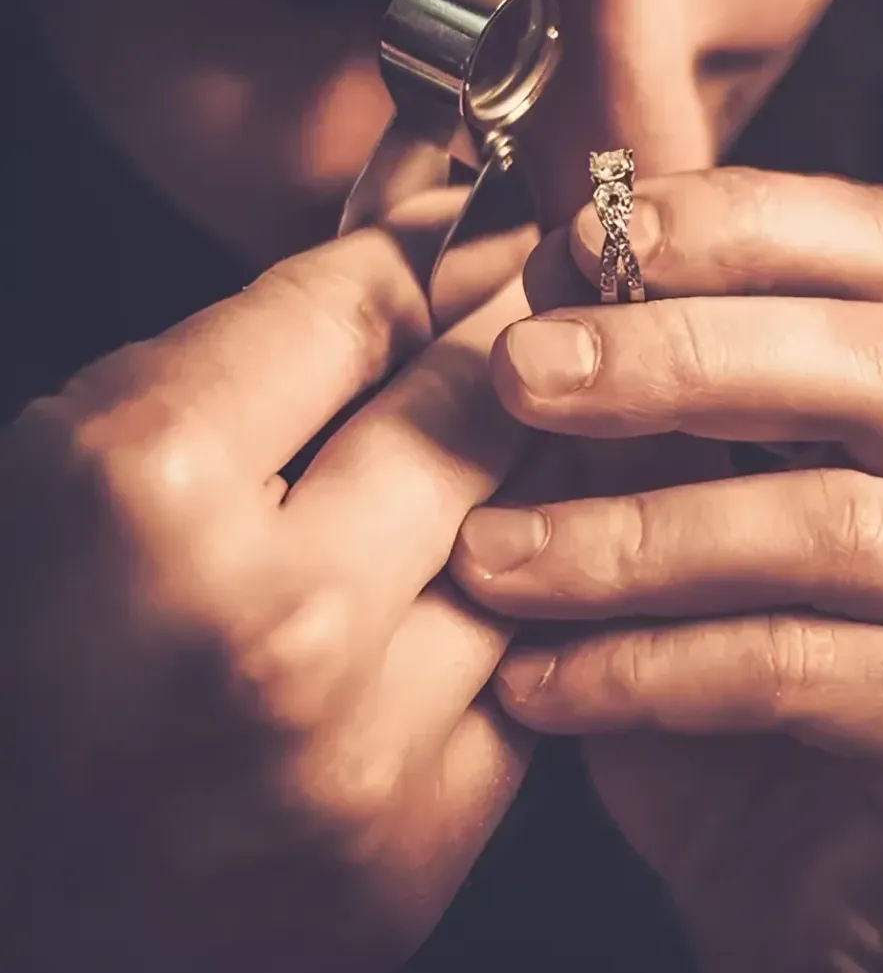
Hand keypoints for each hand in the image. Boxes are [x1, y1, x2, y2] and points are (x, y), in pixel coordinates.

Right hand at [0, 211, 536, 972]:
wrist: (26, 914)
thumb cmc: (22, 678)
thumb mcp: (63, 477)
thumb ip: (224, 368)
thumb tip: (400, 272)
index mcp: (143, 496)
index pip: (349, 308)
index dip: (416, 256)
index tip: (464, 236)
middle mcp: (273, 614)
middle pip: (468, 403)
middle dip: (511, 334)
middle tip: (552, 293)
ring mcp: (366, 732)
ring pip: (535, 523)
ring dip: (551, 455)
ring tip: (569, 409)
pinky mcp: (430, 827)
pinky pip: (536, 652)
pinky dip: (546, 588)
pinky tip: (552, 546)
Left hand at [450, 169, 882, 971]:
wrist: (827, 935)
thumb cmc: (749, 718)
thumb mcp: (691, 518)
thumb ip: (660, 378)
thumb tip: (572, 182)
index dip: (732, 224)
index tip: (573, 238)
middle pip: (882, 361)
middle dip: (681, 352)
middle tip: (522, 369)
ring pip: (843, 520)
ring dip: (640, 533)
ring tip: (494, 555)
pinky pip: (822, 668)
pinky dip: (660, 670)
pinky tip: (543, 687)